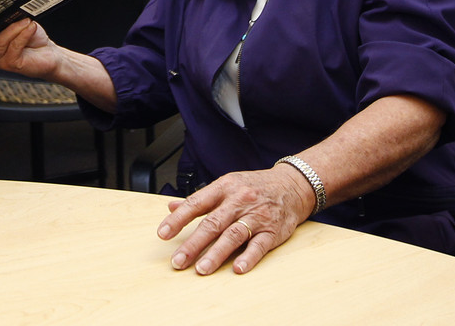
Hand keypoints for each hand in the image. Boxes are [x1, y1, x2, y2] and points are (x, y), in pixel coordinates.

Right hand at [0, 15, 61, 79]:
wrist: (50, 54)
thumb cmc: (32, 38)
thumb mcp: (18, 22)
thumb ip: (7, 17)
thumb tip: (4, 5)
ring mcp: (0, 59)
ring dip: (13, 28)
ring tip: (25, 21)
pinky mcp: (12, 64)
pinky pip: (14, 47)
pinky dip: (23, 35)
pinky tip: (30, 28)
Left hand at [157, 164, 315, 275]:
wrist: (292, 185)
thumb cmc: (254, 187)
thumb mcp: (226, 185)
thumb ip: (200, 199)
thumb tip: (171, 207)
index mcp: (223, 188)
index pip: (196, 204)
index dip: (178, 219)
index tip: (163, 234)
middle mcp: (238, 201)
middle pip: (212, 223)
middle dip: (193, 244)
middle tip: (178, 261)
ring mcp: (256, 216)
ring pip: (233, 235)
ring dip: (216, 254)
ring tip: (202, 269)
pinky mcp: (273, 231)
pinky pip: (259, 245)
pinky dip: (249, 257)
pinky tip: (238, 268)